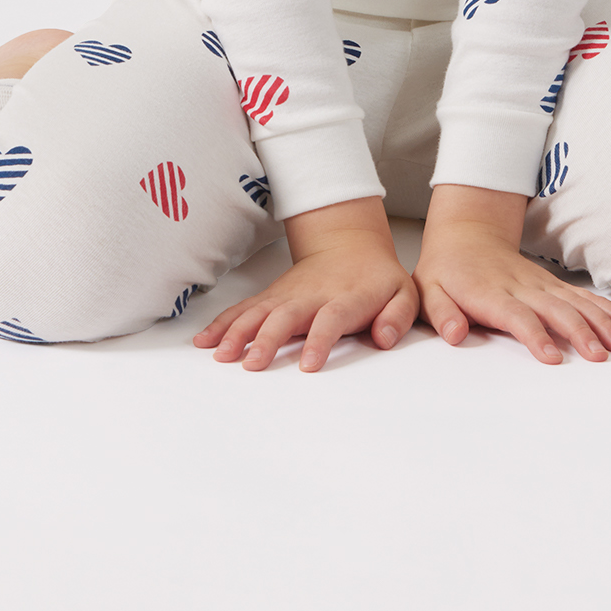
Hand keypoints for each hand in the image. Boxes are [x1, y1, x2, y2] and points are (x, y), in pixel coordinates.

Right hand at [191, 196, 416, 372]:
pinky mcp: (272, 296)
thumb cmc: (377, 277)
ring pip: (258, 311)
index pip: (331, 319)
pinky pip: (244, 309)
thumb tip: (383, 337)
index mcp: (346, 298)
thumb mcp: (404, 293)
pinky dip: (223, 323)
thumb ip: (398, 316)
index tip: (308, 365)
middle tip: (252, 363)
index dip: (320, 341)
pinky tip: (205, 340)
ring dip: (238, 331)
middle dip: (268, 339)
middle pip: (286, 316)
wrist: (349, 244)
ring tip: (221, 355)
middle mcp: (311, 296)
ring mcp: (287, 294)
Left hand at [416, 184, 610, 363]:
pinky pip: (586, 297)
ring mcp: (542, 284)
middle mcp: (522, 286)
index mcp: (491, 293)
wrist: (467, 234)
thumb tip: (454, 334)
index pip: (517, 316)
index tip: (552, 358)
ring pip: (579, 302)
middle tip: (600, 357)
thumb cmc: (446, 270)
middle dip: (580, 333)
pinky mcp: (554, 284)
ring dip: (604, 323)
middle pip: (556, 309)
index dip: (535, 336)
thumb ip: (441, 313)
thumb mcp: (427, 290)